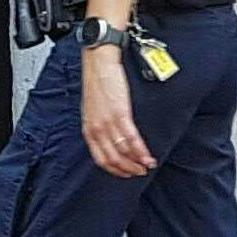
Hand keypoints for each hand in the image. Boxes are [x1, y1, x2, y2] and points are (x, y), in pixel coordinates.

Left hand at [80, 46, 154, 177]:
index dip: (115, 170)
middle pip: (113, 159)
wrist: (99, 62)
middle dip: (128, 169)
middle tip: (139, 172)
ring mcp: (108, 123)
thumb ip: (99, 125)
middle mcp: (96, 129)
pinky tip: (148, 157)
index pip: (101, 159)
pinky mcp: (120, 114)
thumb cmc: (97, 82)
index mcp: (88, 129)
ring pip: (123, 152)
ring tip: (147, 166)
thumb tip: (110, 139)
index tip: (126, 173)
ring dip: (137, 163)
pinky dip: (142, 152)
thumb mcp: (92, 109)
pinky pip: (132, 139)